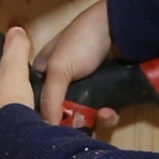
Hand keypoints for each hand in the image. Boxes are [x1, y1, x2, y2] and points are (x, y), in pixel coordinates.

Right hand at [33, 0, 119, 127]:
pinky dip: (106, 117)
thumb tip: (47, 130)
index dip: (41, 119)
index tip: (49, 132)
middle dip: (71, 125)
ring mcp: (84, 89)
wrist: (123, 26)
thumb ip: (49, 101)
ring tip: (102, 115)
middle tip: (78, 130)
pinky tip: (110, 112)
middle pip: (59, 115)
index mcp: (43, 73)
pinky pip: (101, 114)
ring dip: (92, 122)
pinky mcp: (103, 93)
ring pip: (82, 117)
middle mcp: (61, 83)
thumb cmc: (83, 40)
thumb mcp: (59, 69)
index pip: (35, 103)